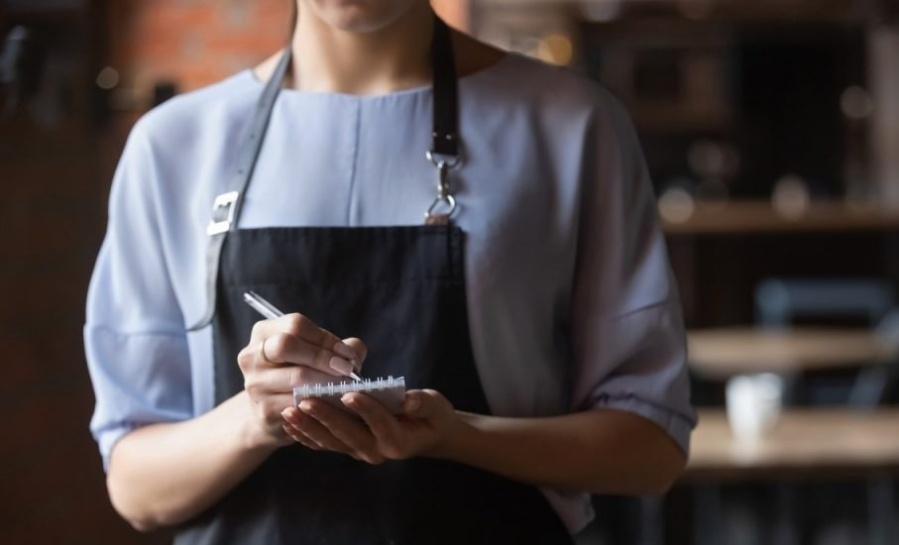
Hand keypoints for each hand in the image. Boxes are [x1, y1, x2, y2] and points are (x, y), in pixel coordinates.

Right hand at [236, 313, 366, 447]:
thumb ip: (338, 347)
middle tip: (347, 369)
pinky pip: (298, 403)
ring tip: (346, 386)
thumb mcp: (314, 353)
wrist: (272, 413)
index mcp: (264, 332)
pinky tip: (334, 403)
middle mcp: (252, 355)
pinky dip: (321, 402)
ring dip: (327, 381)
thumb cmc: (299, 374)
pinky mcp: (264, 409)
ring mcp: (255, 383)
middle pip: (287, 345)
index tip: (347, 354)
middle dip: (323, 356)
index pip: (295, 325)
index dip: (325, 338)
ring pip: (296, 376)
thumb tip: (354, 352)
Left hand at [281, 389, 462, 463]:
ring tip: (290, 410)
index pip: (380, 423)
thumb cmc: (432, 416)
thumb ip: (423, 403)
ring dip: (309, 427)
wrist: (426, 435)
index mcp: (398, 440)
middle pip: (348, 434)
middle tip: (305, 400)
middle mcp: (376, 451)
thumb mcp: (436, 407)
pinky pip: (323, 444)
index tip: (348, 393)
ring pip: (331, 441)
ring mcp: (360, 452)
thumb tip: (409, 399)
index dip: (365, 409)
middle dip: (325, 417)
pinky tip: (288, 422)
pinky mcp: (348, 448)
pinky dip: (305, 434)